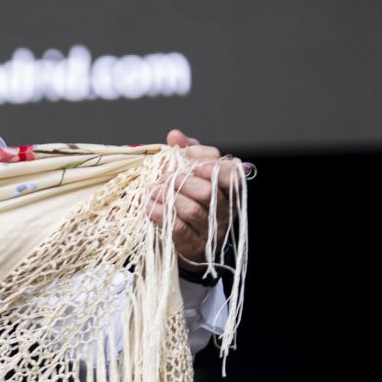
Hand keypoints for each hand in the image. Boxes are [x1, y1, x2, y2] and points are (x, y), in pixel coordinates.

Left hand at [149, 129, 237, 275]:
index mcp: (229, 190)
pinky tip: (149, 206)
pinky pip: (178, 228)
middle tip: (164, 178)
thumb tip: (175, 135)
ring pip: (192, 210)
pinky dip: (160, 213)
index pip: (232, 175)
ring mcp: (210, 230)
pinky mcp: (194, 246)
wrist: (183, 241)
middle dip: (181, 181)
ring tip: (153, 191)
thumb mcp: (190, 173)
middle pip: (208, 192)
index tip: (187, 159)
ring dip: (167, 196)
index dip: (209, 165)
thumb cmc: (188, 200)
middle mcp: (225, 211)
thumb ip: (186, 152)